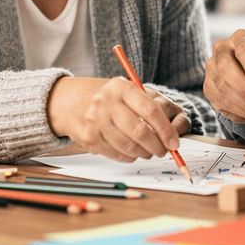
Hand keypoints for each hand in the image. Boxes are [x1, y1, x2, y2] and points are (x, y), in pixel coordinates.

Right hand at [46, 77, 185, 161]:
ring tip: (150, 152)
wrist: (69, 102)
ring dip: (144, 153)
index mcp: (121, 87)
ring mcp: (95, 121)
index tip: (174, 142)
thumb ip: (147, 106)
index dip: (166, 130)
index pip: (151, 110)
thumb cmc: (107, 98)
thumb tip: (171, 134)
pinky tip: (134, 153)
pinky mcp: (89, 138)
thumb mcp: (125, 91)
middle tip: (164, 151)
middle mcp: (106, 103)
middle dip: (157, 146)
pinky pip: (116, 154)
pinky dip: (130, 157)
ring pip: (129, 146)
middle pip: (140, 132)